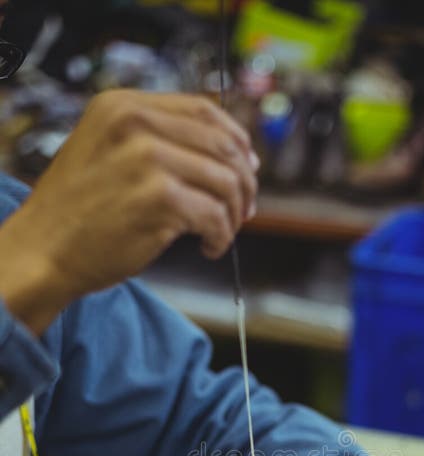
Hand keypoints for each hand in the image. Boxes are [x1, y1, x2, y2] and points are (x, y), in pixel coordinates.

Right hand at [0, 89, 257, 332]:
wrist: (44, 250)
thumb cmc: (78, 213)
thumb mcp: (107, 152)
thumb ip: (156, 142)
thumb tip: (227, 155)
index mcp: (124, 106)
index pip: (203, 109)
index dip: (236, 138)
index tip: (249, 165)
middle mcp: (136, 124)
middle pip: (222, 146)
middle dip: (243, 182)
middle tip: (245, 210)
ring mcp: (148, 160)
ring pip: (226, 182)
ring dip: (234, 214)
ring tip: (221, 234)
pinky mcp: (160, 199)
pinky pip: (215, 216)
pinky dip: (221, 237)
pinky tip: (208, 248)